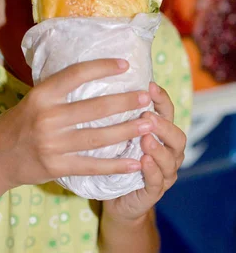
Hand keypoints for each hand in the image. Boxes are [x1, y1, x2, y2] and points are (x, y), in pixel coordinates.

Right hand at [0, 59, 153, 190]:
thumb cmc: (19, 122)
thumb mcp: (33, 99)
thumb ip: (59, 90)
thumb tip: (94, 74)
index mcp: (42, 94)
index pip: (76, 74)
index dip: (102, 67)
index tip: (125, 64)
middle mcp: (47, 117)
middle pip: (95, 108)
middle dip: (125, 102)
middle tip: (146, 97)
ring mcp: (52, 144)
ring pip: (98, 136)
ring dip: (127, 130)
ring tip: (148, 124)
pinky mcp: (57, 166)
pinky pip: (92, 165)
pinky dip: (115, 164)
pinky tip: (135, 162)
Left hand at [103, 82, 186, 222]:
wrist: (117, 199)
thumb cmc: (118, 158)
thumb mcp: (118, 132)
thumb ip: (120, 113)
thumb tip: (103, 80)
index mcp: (161, 134)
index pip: (167, 112)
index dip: (161, 98)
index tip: (149, 85)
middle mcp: (168, 152)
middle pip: (176, 136)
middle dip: (163, 124)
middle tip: (147, 115)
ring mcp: (164, 173)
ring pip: (170, 159)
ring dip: (158, 147)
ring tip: (146, 137)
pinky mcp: (154, 192)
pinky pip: (157, 181)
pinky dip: (152, 170)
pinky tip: (144, 161)